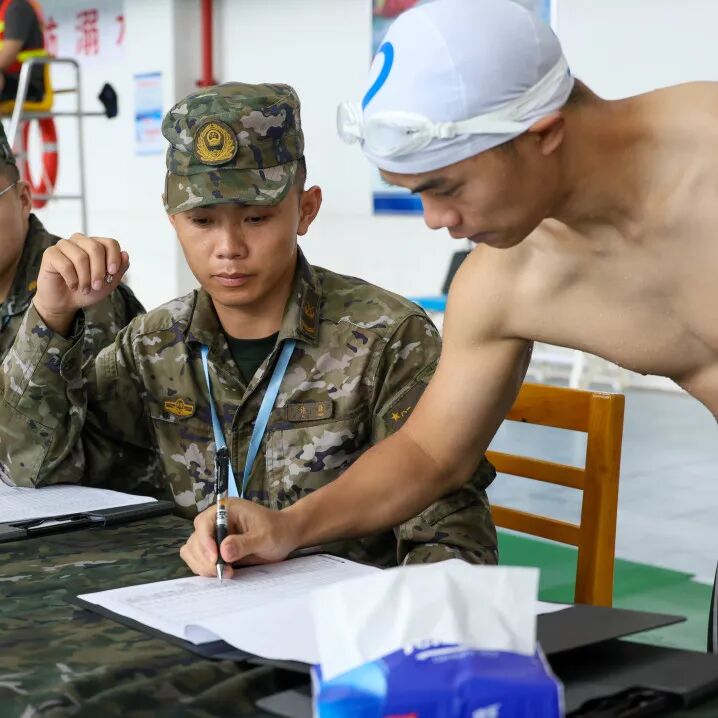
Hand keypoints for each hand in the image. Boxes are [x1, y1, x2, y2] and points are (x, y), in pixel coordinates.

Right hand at [33, 233, 129, 334]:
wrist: (66, 303)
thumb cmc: (87, 290)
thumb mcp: (109, 283)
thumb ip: (119, 269)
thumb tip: (125, 254)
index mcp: (96, 245)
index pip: (110, 243)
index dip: (114, 257)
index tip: (112, 273)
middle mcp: (80, 241)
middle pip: (95, 247)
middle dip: (99, 270)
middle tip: (97, 286)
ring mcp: (64, 245)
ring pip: (80, 257)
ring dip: (85, 278)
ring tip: (84, 289)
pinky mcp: (50, 253)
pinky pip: (65, 264)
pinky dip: (72, 279)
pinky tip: (72, 286)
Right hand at [180, 499, 301, 577]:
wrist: (285, 536)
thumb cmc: (278, 530)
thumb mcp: (265, 536)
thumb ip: (244, 543)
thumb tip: (223, 551)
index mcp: (226, 510)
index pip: (204, 523)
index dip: (205, 541)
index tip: (215, 558)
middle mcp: (215, 521)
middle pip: (195, 540)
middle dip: (205, 558)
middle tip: (223, 571)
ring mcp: (214, 536)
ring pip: (193, 551)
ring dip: (203, 566)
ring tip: (225, 572)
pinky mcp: (215, 550)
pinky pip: (199, 560)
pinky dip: (205, 569)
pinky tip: (222, 572)